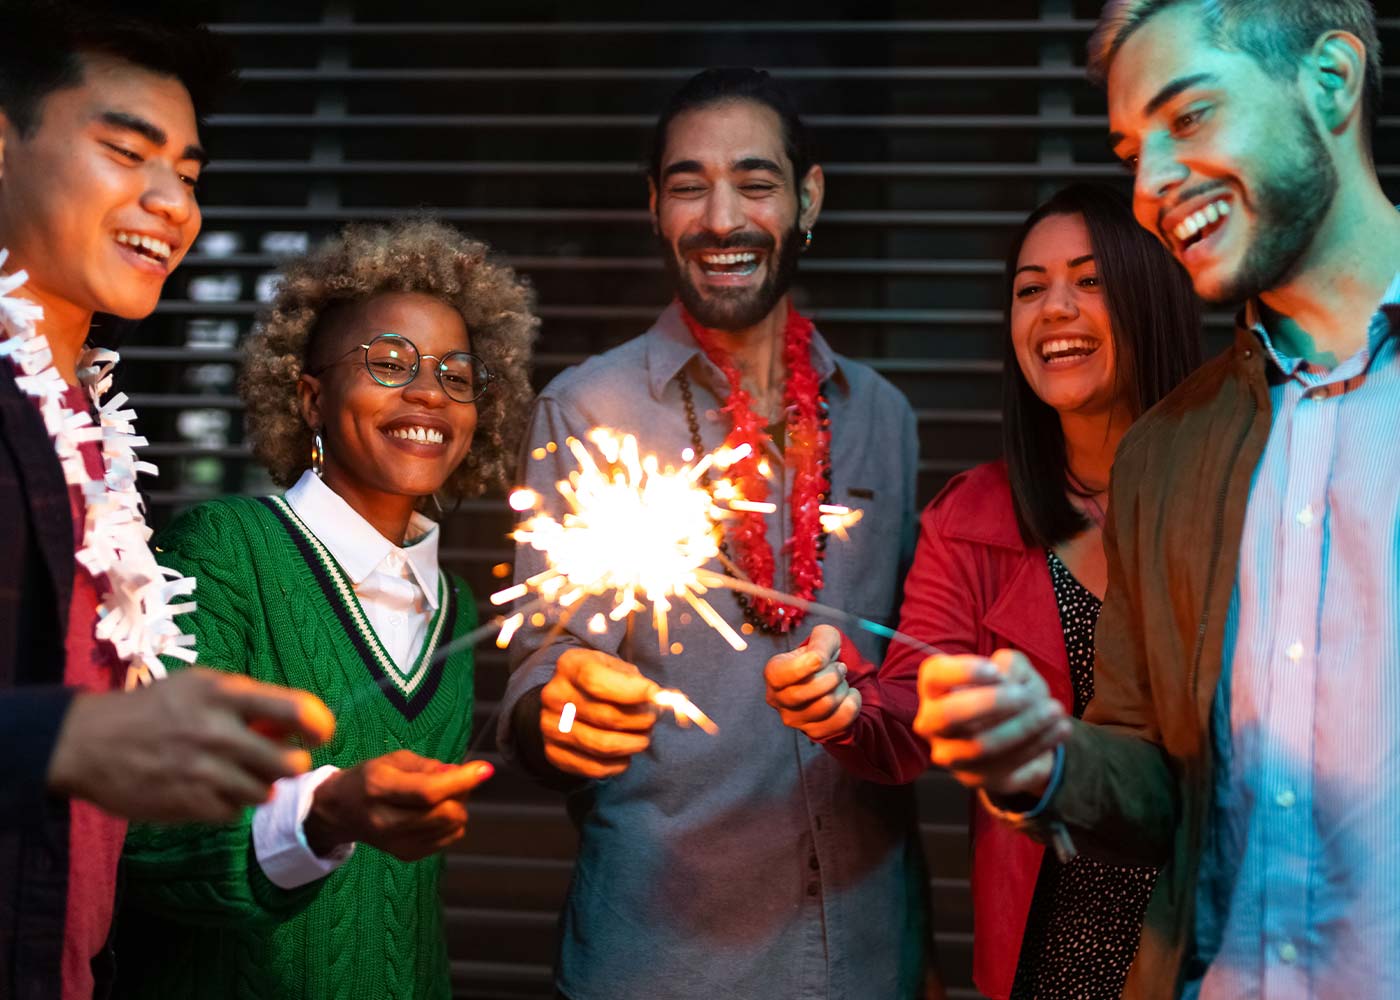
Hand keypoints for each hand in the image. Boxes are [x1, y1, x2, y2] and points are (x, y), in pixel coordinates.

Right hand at [46, 667, 334, 823]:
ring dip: (259, 786)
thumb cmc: (153, 709)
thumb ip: (248, 702)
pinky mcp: (189, 805)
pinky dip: (228, 804)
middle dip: (292, 764)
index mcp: (225, 695)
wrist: (86, 743)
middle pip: (291, 763)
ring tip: (235, 773)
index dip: (320, 725)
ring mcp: (204, 773)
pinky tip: (208, 789)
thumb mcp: (199, 686)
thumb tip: (294, 723)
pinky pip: (233, 813)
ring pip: (265, 793)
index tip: (320, 733)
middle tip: (280, 760)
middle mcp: (219, 733)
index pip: (298, 710)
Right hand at [304, 750, 492, 861]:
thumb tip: (462, 774)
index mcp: (379, 788)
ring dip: (457, 808)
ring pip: (452, 827)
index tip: (486, 769)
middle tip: (455, 781)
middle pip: (443, 814)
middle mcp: (386, 821)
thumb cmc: (372, 777)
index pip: (427, 791)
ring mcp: (396, 843)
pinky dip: (451, 822)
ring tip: (441, 796)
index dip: (461, 781)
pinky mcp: (406, 855)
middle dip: (461, 795)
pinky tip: (434, 812)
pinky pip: (449, 838)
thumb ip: (429, 766)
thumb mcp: (395, 760)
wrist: (342, 811)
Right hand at [538, 648, 658, 778]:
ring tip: (643, 738)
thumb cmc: (600, 682)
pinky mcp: (554, 753)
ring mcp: (550, 727)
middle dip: (639, 721)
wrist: (565, 702)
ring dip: (632, 744)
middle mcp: (554, 696)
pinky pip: (594, 767)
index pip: (596, 680)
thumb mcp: (614, 668)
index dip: (629, 691)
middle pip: (605, 716)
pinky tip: (626, 754)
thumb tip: (656, 698)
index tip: (655, 696)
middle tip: (652, 720)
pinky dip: (618, 764)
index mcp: (569, 666)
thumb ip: (633, 680)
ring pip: (602, 745)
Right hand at [764, 625, 860, 740]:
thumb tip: (818, 658)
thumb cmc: (822, 655)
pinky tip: (849, 695)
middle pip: (808, 692)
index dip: (806, 665)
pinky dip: (852, 702)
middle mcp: (777, 699)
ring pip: (826, 705)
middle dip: (832, 675)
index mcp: (773, 673)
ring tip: (841, 681)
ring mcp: (794, 719)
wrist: (832, 679)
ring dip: (842, 688)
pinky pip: (841, 719)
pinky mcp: (813, 732)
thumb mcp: (822, 637)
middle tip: (840, 667)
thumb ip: (820, 641)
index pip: (780, 675)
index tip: (823, 658)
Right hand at [912, 649, 1071, 796]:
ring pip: (981, 745)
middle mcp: (932, 723)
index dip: (963, 672)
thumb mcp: (1013, 669)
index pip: (935, 676)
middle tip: (1026, 696)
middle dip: (992, 703)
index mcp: (935, 688)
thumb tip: (1008, 681)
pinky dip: (1038, 745)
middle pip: (949, 715)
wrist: (1022, 734)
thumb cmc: (1010, 692)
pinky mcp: (974, 779)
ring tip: (1056, 711)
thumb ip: (1010, 665)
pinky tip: (1060, 729)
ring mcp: (950, 755)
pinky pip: (1005, 766)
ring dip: (1024, 727)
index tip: (995, 670)